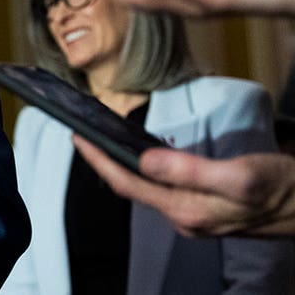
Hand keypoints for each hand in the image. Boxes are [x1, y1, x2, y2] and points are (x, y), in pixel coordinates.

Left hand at [73, 135, 294, 237]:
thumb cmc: (282, 190)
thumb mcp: (239, 176)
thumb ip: (190, 170)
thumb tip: (144, 161)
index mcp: (186, 210)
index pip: (127, 184)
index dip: (98, 160)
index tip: (78, 137)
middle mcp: (184, 217)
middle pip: (131, 187)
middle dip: (103, 162)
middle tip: (83, 135)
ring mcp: (194, 215)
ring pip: (146, 189)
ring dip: (122, 166)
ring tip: (104, 143)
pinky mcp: (204, 208)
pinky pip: (164, 189)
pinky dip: (146, 171)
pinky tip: (143, 157)